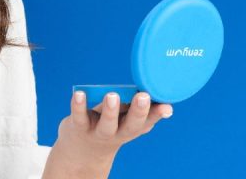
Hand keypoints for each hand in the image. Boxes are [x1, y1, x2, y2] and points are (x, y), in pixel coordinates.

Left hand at [52, 91, 172, 170]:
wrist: (82, 152)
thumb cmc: (110, 127)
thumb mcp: (126, 120)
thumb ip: (141, 110)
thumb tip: (167, 105)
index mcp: (132, 128)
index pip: (147, 122)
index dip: (156, 114)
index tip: (166, 106)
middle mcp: (118, 133)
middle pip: (130, 125)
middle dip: (138, 111)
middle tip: (143, 96)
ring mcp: (98, 131)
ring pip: (106, 124)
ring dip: (110, 111)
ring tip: (112, 95)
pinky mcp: (79, 127)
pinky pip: (79, 116)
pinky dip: (78, 105)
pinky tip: (79, 93)